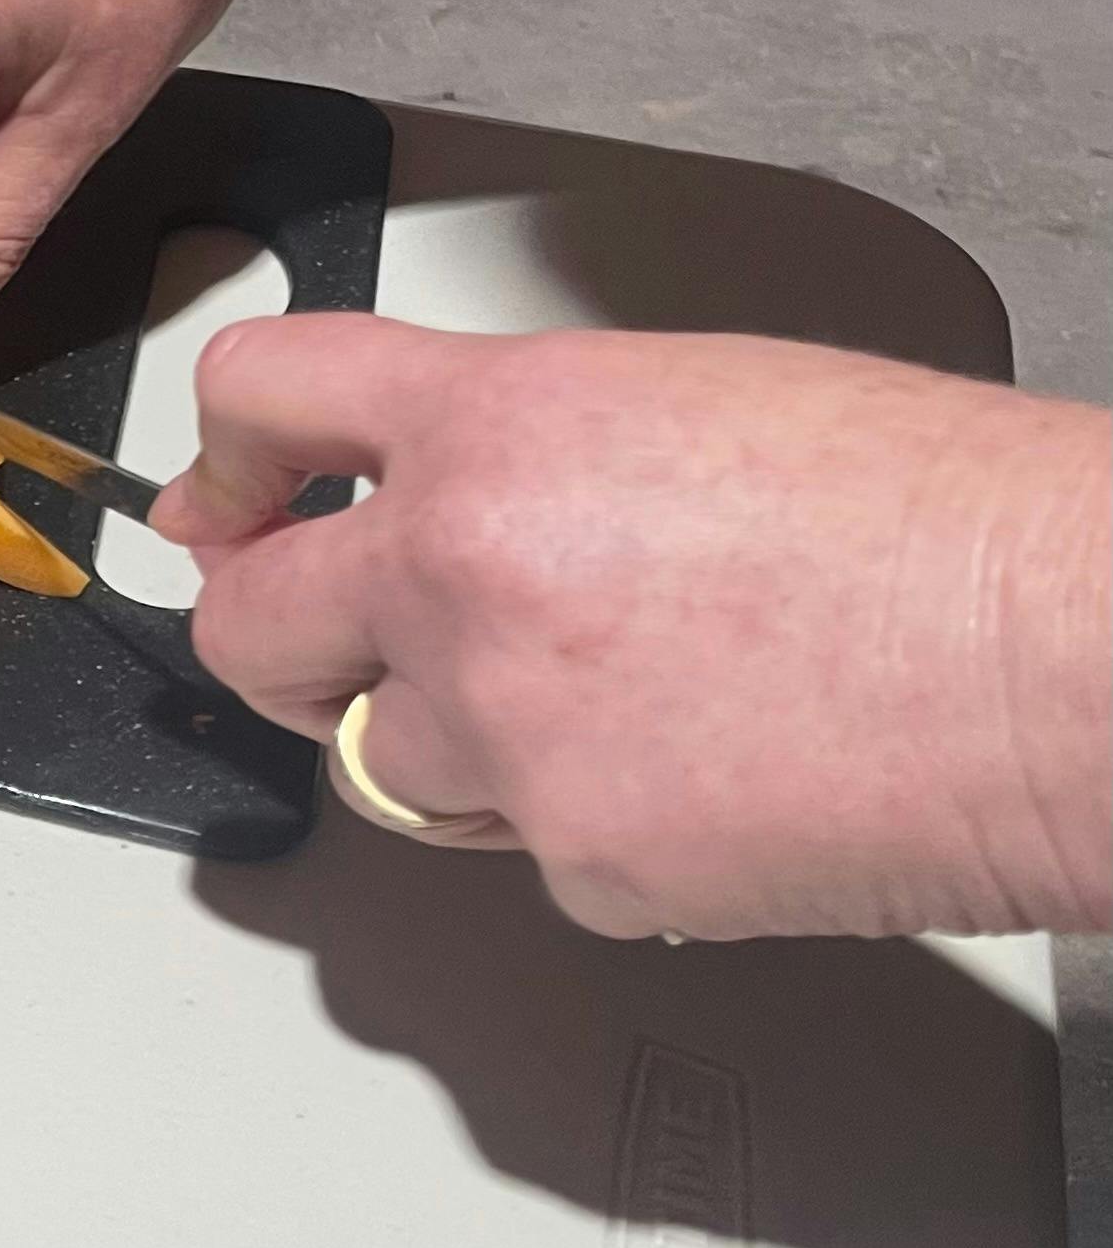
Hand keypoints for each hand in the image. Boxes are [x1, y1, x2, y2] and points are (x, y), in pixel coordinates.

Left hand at [154, 315, 1112, 940]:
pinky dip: (582, 823)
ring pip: (378, 757)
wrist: (1062, 651)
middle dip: (276, 630)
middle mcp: (462, 570)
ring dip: (444, 738)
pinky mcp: (577, 856)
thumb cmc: (929, 514)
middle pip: (248, 621)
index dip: (221, 449)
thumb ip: (513, 445)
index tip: (220, 492)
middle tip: (326, 635)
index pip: (260, 391)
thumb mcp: (677, 397)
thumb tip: (430, 489)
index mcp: (488, 426)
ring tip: (598, 700)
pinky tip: (693, 771)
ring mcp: (508, 727)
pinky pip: (518, 845)